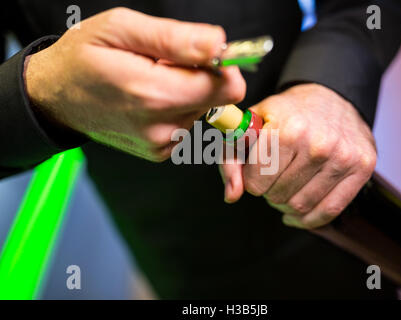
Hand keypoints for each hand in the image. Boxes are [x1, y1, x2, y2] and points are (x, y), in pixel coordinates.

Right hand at [25, 7, 245, 161]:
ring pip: (202, 109)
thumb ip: (175, 38)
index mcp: (153, 94)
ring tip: (149, 80)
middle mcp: (160, 127)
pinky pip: (186, 122)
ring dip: (184, 90)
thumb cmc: (82, 59)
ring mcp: (159, 143)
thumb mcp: (121, 28)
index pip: (227, 88)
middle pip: (217, 98)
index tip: (203, 53)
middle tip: (163, 64)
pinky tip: (147, 98)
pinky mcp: (159, 150)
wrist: (55, 96)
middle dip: (199, 75)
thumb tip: (218, 44)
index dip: (223, 66)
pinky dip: (174, 106)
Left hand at [220, 84, 376, 228]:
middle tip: (273, 177)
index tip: (256, 173)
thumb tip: (232, 196)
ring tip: (286, 188)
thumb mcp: (250, 125)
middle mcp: (317, 145)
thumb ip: (231, 159)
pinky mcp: (362, 167)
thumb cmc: (286, 113)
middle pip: (278, 197)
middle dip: (269, 192)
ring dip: (287, 205)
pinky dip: (309, 219)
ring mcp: (343, 157)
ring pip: (301, 206)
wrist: (330, 96)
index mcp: (286, 131)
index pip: (256, 182)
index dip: (251, 182)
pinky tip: (297, 214)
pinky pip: (330, 210)